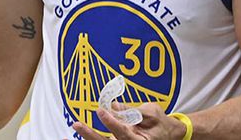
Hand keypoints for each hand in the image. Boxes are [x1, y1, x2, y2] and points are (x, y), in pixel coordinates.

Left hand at [71, 103, 187, 139]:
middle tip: (77, 125)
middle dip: (91, 135)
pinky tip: (71, 137)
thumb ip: (133, 111)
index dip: (112, 122)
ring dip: (87, 138)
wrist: (169, 133)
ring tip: (71, 131)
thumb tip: (114, 105)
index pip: (123, 133)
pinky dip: (90, 138)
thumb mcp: (152, 113)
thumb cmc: (161, 123)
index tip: (101, 110)